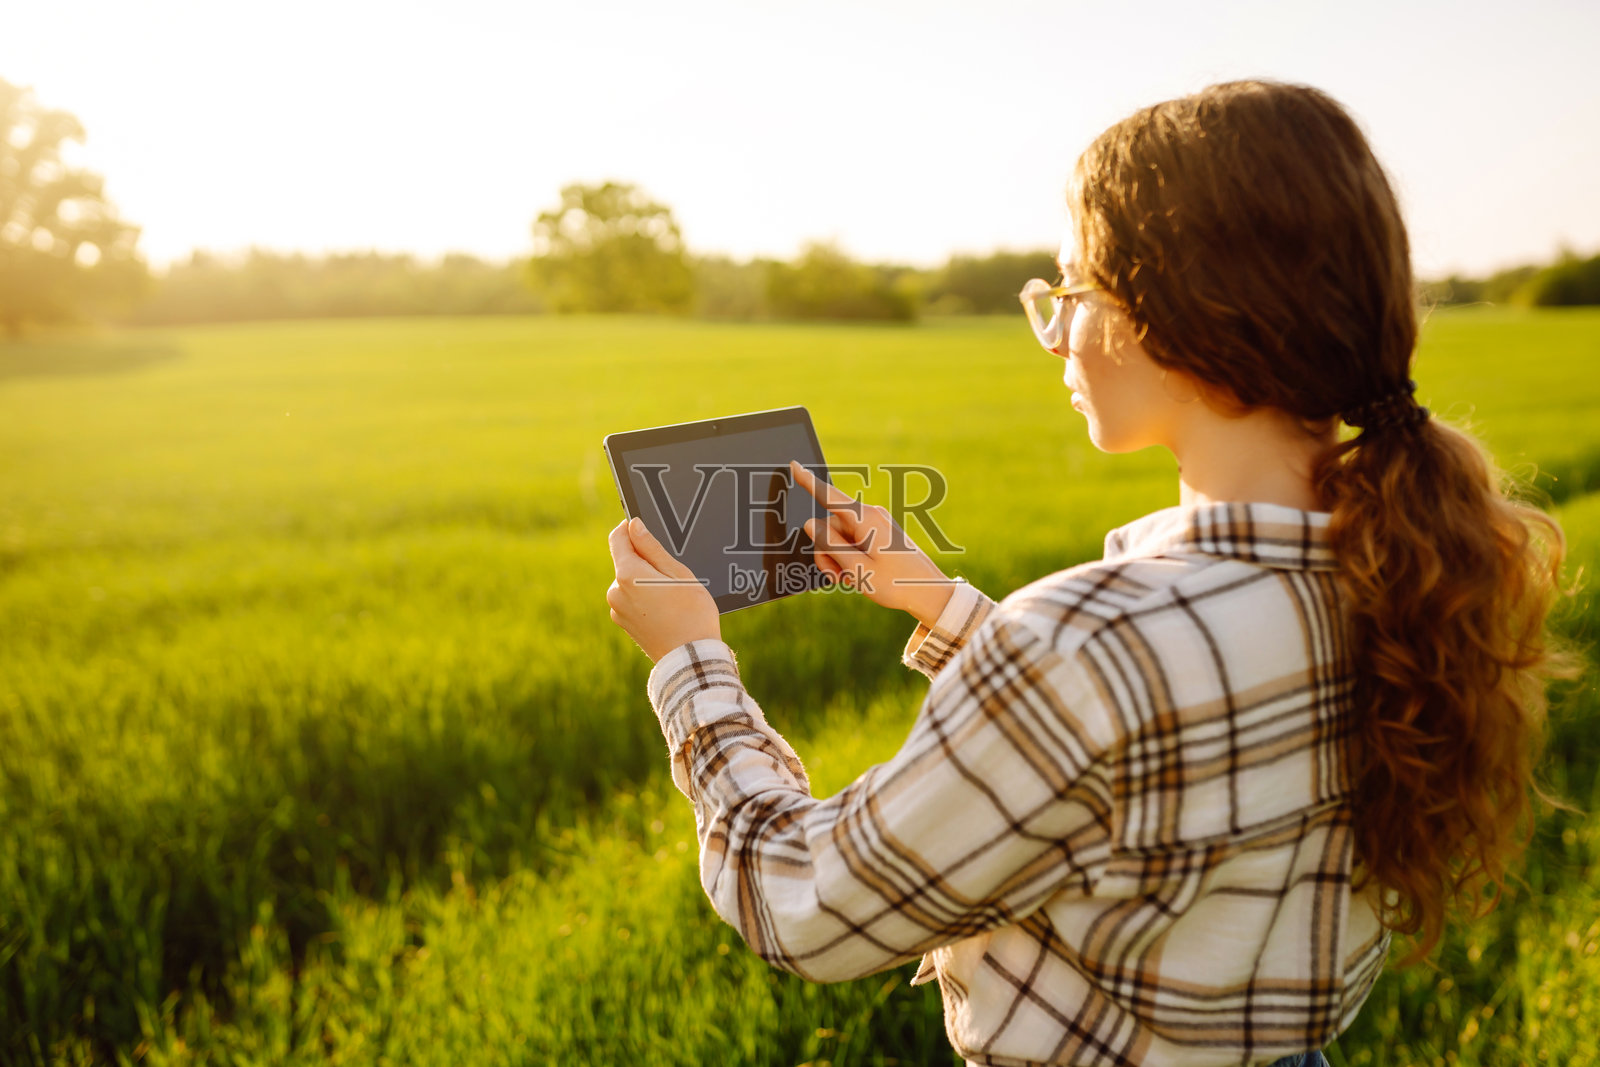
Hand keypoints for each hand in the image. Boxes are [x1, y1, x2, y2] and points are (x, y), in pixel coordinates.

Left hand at [606, 517, 721, 662]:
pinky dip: (645, 599)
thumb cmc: (693, 614)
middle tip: (673, 577)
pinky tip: (666, 611)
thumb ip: (652, 547)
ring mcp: (617, 610)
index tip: (644, 529)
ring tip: (673, 598)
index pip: (618, 538)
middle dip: (645, 562)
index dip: (630, 529)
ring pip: (630, 582)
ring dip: (646, 582)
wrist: (691, 659)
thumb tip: (634, 526)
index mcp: (628, 575)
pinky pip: (631, 601)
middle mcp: (616, 592)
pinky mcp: (623, 623)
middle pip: (626, 562)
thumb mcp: (678, 574)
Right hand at [788, 459, 959, 629]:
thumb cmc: (896, 584)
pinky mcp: (879, 534)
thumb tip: (810, 524)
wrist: (929, 593)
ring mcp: (875, 524)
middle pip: (829, 527)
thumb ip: (829, 544)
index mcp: (865, 519)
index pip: (829, 497)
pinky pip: (853, 541)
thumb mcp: (856, 568)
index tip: (793, 464)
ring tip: (852, 579)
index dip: (808, 482)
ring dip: (838, 559)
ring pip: (839, 537)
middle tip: (839, 577)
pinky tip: (859, 575)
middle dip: (826, 552)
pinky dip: (850, 558)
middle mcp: (870, 516)